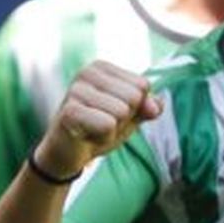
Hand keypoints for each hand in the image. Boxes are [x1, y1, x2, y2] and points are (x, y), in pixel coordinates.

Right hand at [35, 61, 163, 179]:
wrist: (67, 154)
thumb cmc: (98, 130)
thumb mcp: (129, 117)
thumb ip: (147, 107)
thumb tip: (156, 106)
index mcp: (102, 67)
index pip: (142, 86)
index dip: (134, 108)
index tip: (112, 114)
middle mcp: (87, 72)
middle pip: (134, 97)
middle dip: (124, 119)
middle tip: (101, 124)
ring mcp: (75, 90)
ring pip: (122, 112)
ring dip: (113, 130)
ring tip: (93, 130)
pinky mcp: (69, 111)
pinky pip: (107, 126)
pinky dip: (103, 138)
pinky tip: (86, 136)